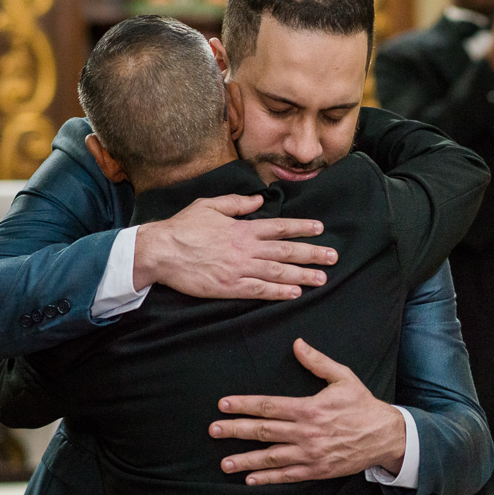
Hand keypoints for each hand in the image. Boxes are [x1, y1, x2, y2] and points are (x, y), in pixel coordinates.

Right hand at [133, 194, 336, 300]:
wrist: (160, 251)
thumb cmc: (183, 227)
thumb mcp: (210, 205)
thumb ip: (237, 203)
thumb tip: (259, 200)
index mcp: (242, 228)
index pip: (280, 228)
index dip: (302, 229)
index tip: (320, 229)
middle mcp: (246, 248)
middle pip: (286, 252)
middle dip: (312, 254)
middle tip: (333, 257)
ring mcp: (239, 269)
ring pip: (278, 273)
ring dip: (303, 276)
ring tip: (322, 278)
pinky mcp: (229, 287)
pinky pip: (259, 291)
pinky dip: (278, 292)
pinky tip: (295, 294)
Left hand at [209, 338, 406, 484]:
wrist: (385, 436)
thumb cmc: (363, 405)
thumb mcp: (344, 377)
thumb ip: (317, 362)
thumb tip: (297, 344)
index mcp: (309, 408)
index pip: (269, 406)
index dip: (244, 405)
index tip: (223, 405)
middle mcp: (306, 432)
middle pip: (263, 431)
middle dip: (236, 430)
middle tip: (213, 431)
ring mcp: (310, 454)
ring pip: (271, 457)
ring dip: (246, 460)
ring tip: (224, 463)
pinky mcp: (317, 470)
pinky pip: (288, 475)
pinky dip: (268, 478)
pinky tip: (250, 479)